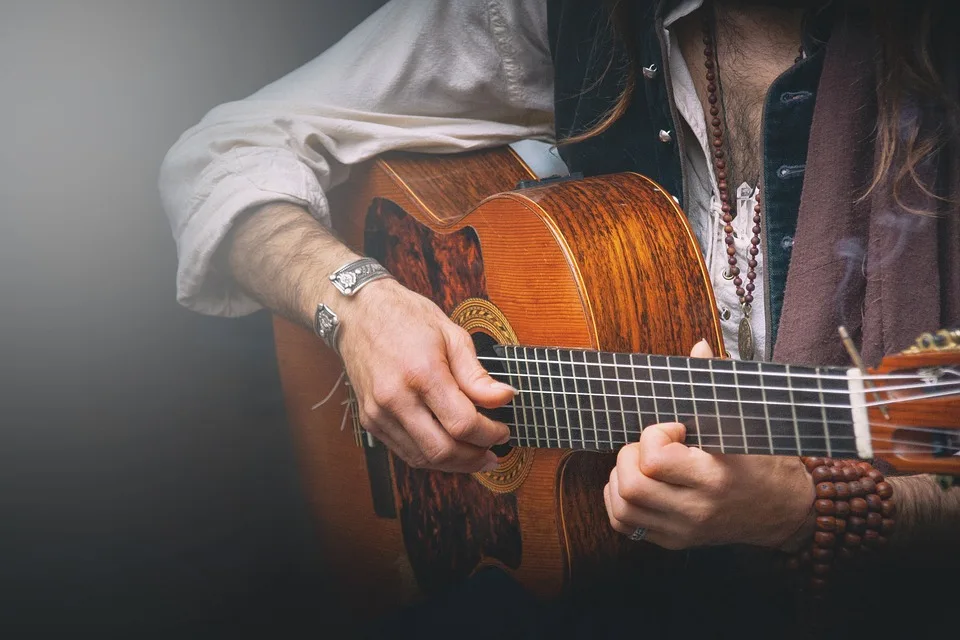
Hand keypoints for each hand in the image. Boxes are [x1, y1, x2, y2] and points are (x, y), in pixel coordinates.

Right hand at [337, 278, 514, 472]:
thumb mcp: (451, 335)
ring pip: (422, 458)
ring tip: (476, 455)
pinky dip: (430, 456)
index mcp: (421, 373)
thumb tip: (505, 398)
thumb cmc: (406, 317)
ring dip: (453, 463)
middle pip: (442, 450)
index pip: (462, 423)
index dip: (489, 434)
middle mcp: (396, 398)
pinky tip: (448, 447)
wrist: (358, 313)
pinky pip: (404, 451)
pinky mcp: (369, 420)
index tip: (503, 431)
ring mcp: (378, 412)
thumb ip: (477, 375)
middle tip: (493, 453)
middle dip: (474, 457)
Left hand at [603, 340, 814, 549]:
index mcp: (714, 476)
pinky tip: (637, 484)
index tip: (673, 428)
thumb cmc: (768, 462)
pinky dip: (618, 501)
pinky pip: (626, 525)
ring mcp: (683, 529)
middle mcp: (696, 509)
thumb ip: (715, 382)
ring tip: (642, 464)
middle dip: (629, 456)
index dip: (653, 435)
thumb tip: (699, 347)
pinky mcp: (674, 541)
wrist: (789, 510)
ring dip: (619, 479)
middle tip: (650, 446)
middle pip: (631, 486)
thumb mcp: (747, 421)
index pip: (655, 459)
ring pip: (623, 508)